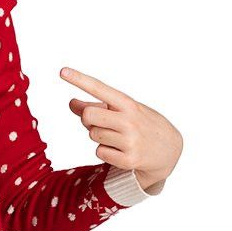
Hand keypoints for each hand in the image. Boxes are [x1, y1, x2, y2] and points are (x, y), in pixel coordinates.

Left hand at [59, 67, 181, 190]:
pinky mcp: (128, 160)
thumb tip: (71, 103)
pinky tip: (120, 150)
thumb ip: (97, 106)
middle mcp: (130, 120)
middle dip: (87, 119)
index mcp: (128, 104)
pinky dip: (104, 151)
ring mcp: (130, 141)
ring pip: (93, 135)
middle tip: (98, 122)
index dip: (79, 79)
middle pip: (89, 115)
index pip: (100, 88)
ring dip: (98, 136)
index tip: (62, 71)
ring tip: (116, 137)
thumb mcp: (125, 110)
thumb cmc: (141, 125)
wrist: (169, 150)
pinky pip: (99, 152)